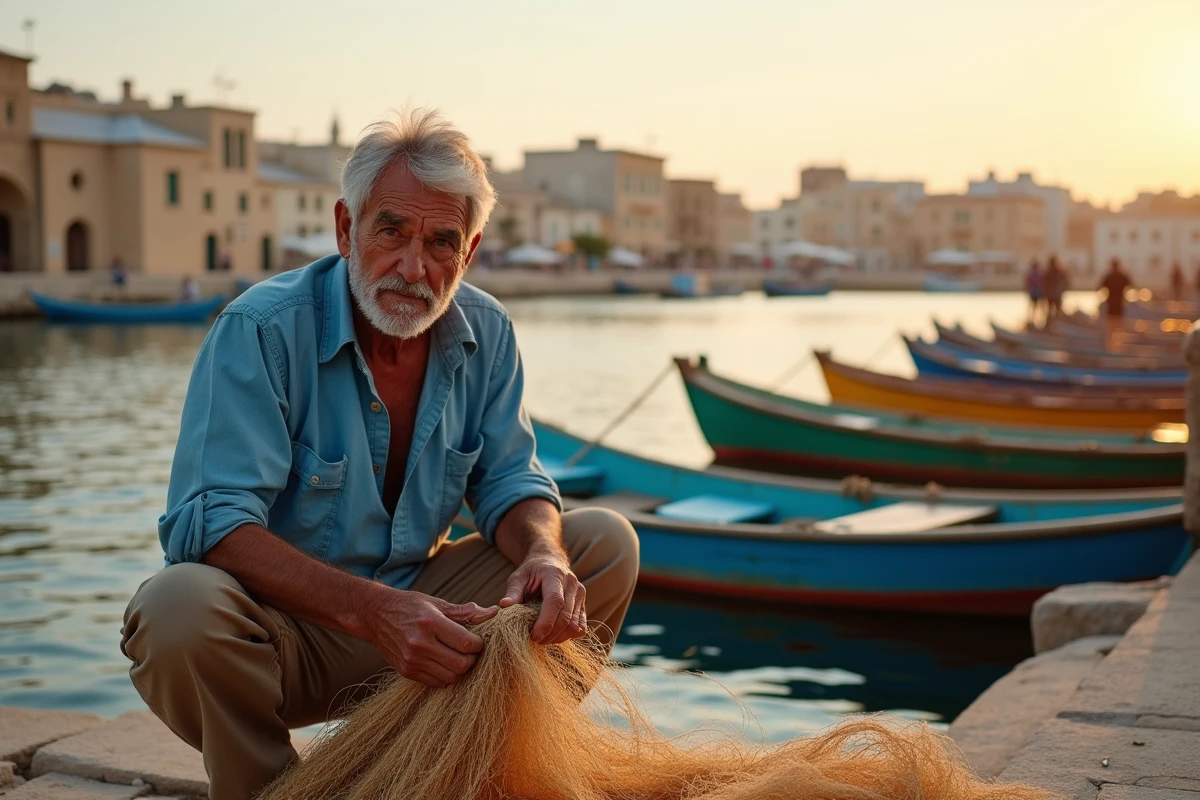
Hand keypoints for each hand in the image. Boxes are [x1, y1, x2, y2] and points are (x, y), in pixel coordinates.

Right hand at [362, 588, 496, 687]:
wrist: (375, 615)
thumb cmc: (410, 606)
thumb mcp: (436, 603)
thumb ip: (465, 612)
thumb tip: (494, 612)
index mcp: (430, 623)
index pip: (466, 643)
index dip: (479, 644)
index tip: (478, 639)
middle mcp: (420, 644)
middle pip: (461, 664)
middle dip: (472, 659)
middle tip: (471, 651)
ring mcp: (412, 660)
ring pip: (451, 677)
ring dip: (461, 669)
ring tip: (459, 656)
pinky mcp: (407, 671)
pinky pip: (437, 682)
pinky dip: (447, 676)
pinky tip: (445, 662)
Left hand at [499, 551, 585, 644]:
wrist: (550, 561)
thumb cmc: (532, 571)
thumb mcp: (518, 577)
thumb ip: (512, 592)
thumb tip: (503, 606)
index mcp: (554, 574)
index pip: (555, 601)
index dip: (545, 622)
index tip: (533, 636)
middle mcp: (572, 584)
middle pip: (566, 616)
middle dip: (550, 634)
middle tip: (534, 640)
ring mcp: (580, 594)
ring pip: (574, 625)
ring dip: (558, 637)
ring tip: (542, 639)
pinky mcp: (583, 604)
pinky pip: (581, 627)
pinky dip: (568, 635)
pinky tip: (554, 635)